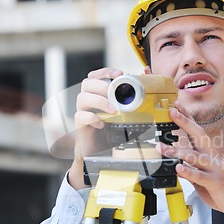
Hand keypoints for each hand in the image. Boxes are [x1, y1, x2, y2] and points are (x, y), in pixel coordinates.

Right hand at [69, 67, 122, 188]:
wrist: (100, 151)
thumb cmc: (112, 130)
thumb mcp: (123, 115)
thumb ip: (129, 102)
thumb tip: (143, 89)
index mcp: (97, 94)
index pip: (96, 76)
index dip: (106, 71)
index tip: (119, 73)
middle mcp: (88, 100)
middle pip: (87, 83)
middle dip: (102, 85)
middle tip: (114, 93)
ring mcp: (82, 112)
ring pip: (82, 97)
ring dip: (99, 101)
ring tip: (113, 110)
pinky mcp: (80, 125)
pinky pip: (81, 117)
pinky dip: (92, 118)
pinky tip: (103, 123)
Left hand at [157, 102, 223, 223]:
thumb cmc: (220, 187)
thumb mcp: (203, 175)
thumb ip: (190, 167)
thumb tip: (175, 162)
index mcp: (208, 153)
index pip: (196, 132)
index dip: (186, 118)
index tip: (176, 106)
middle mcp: (211, 157)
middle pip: (198, 135)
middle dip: (185, 122)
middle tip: (172, 111)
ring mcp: (214, 169)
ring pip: (194, 156)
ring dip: (177, 151)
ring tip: (162, 147)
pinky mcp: (215, 182)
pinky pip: (200, 176)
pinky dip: (188, 171)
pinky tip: (178, 168)